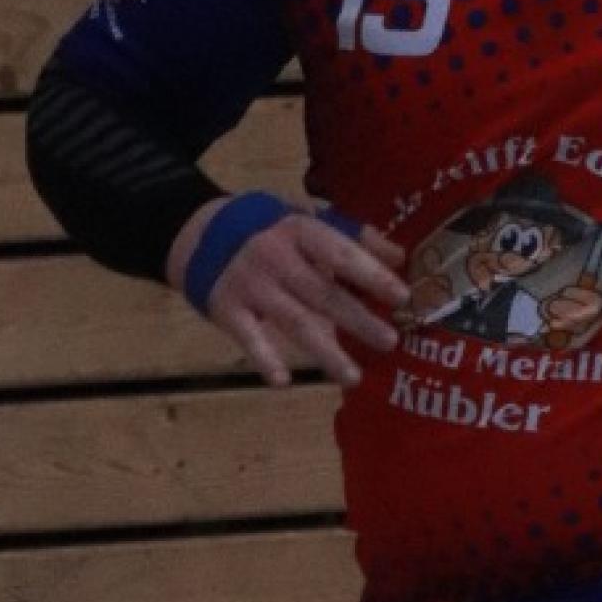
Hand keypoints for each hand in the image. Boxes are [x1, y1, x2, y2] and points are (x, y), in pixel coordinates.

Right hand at [173, 200, 410, 389]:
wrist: (198, 232)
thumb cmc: (269, 228)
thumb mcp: (307, 219)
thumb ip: (353, 236)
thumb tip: (399, 258)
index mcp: (300, 230)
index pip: (341, 252)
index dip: (372, 274)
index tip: (403, 297)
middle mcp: (275, 256)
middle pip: (322, 293)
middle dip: (358, 320)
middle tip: (390, 342)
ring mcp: (250, 284)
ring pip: (293, 322)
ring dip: (324, 351)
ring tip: (352, 377)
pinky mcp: (226, 308)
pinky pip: (248, 337)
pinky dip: (264, 359)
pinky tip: (282, 381)